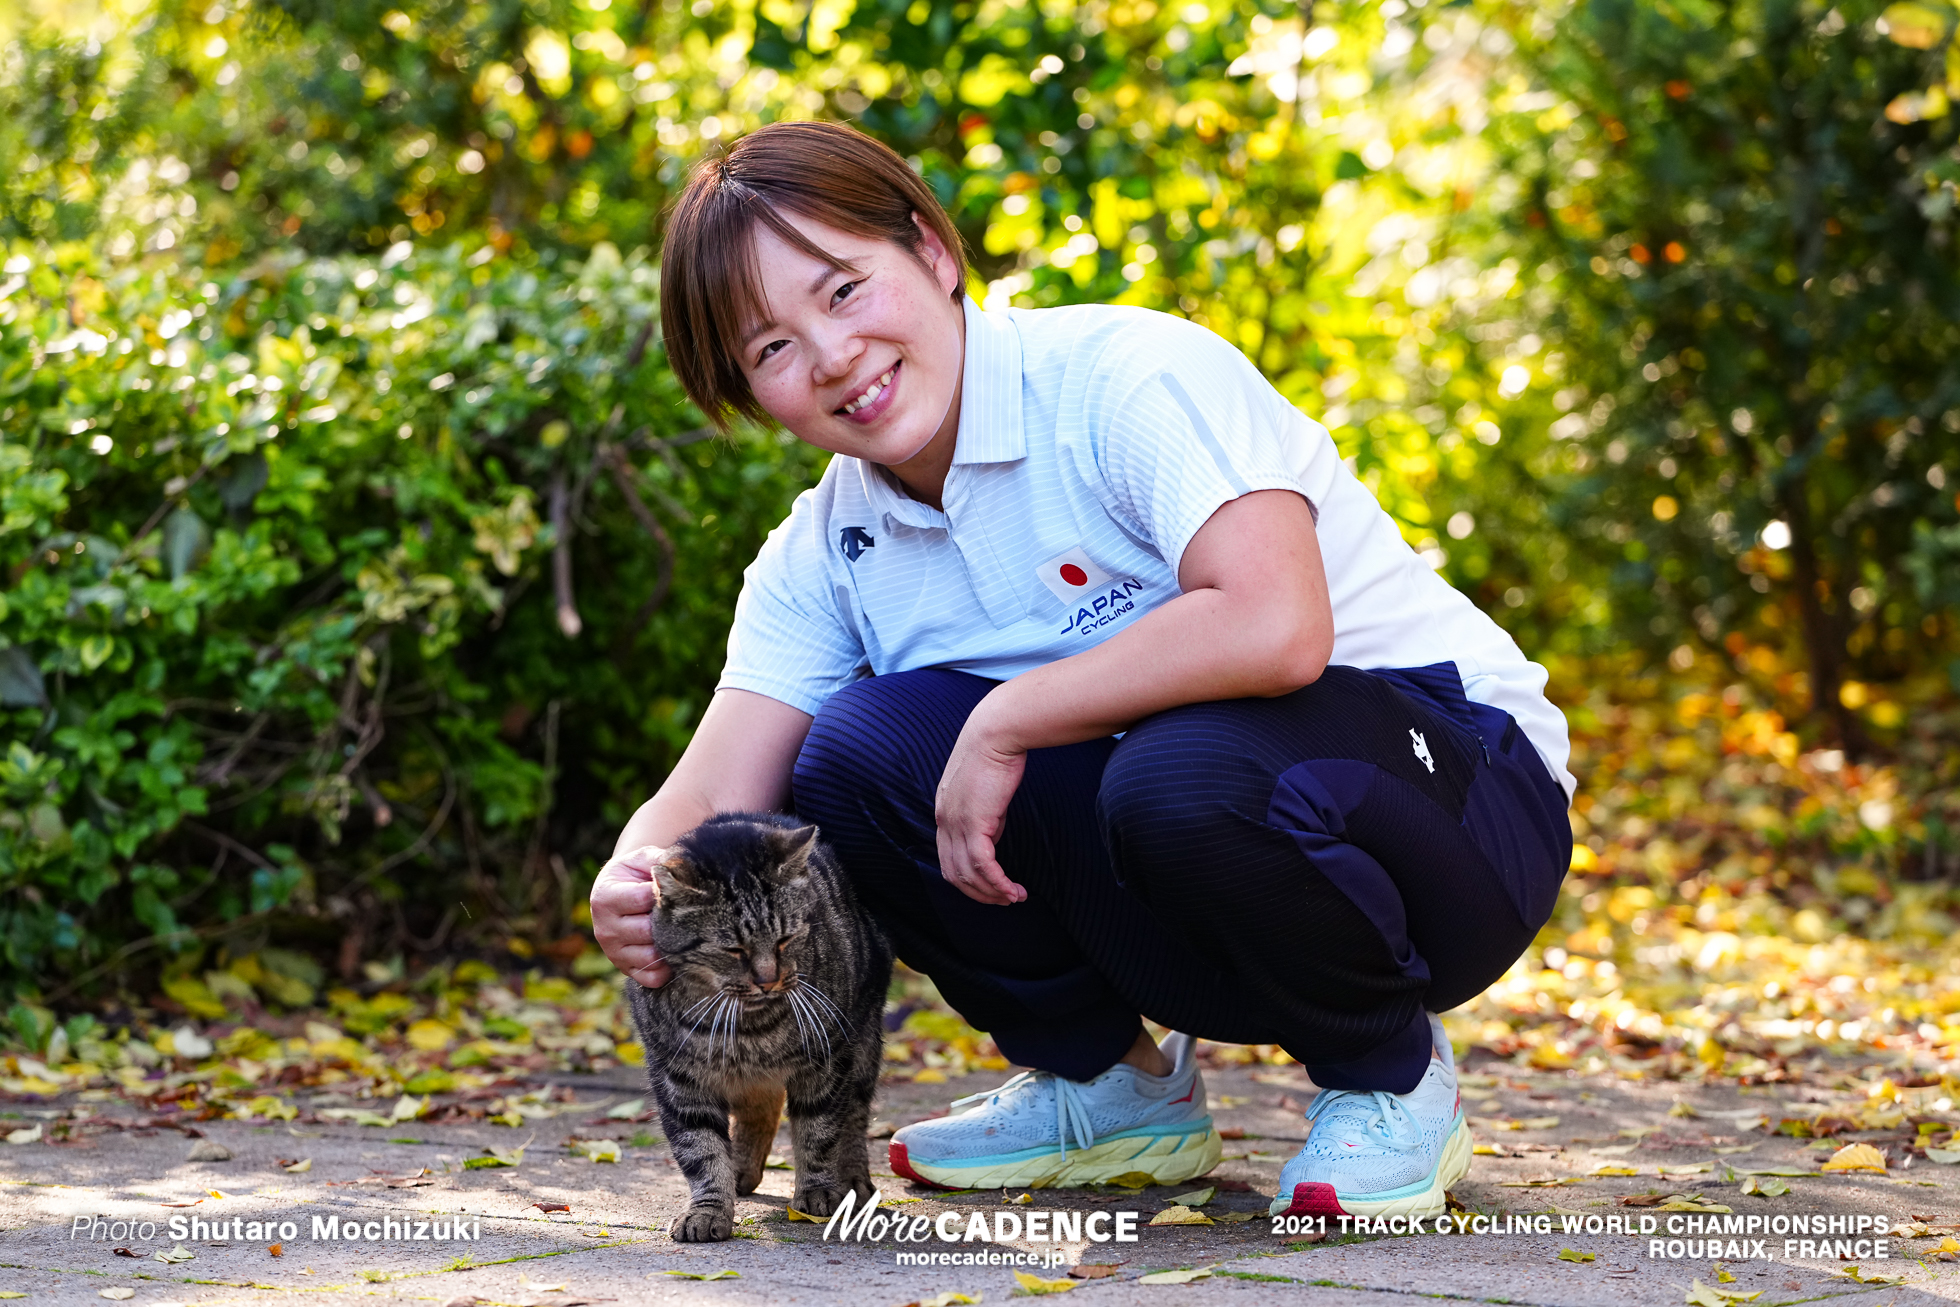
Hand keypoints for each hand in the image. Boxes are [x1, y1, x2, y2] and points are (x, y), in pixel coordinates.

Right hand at [590, 844, 672, 987]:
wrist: (621, 892)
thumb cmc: (635, 874)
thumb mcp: (642, 859)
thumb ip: (659, 860)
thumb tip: (681, 870)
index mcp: (605, 898)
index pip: (643, 899)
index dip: (666, 892)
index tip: (677, 887)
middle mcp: (605, 928)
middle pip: (648, 931)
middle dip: (671, 920)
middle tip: (687, 911)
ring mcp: (614, 952)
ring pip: (651, 957)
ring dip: (671, 946)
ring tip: (682, 930)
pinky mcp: (626, 969)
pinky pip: (651, 978)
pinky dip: (667, 969)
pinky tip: (675, 951)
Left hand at [934, 711, 1028, 905]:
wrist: (996, 732)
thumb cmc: (995, 753)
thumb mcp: (984, 791)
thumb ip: (983, 816)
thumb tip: (991, 837)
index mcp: (943, 813)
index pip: (947, 859)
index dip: (968, 880)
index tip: (990, 887)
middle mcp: (944, 821)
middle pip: (953, 874)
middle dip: (979, 894)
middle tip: (1003, 900)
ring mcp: (956, 823)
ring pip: (968, 875)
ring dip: (992, 893)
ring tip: (1014, 898)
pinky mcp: (974, 822)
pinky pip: (983, 865)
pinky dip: (998, 883)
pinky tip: (1013, 890)